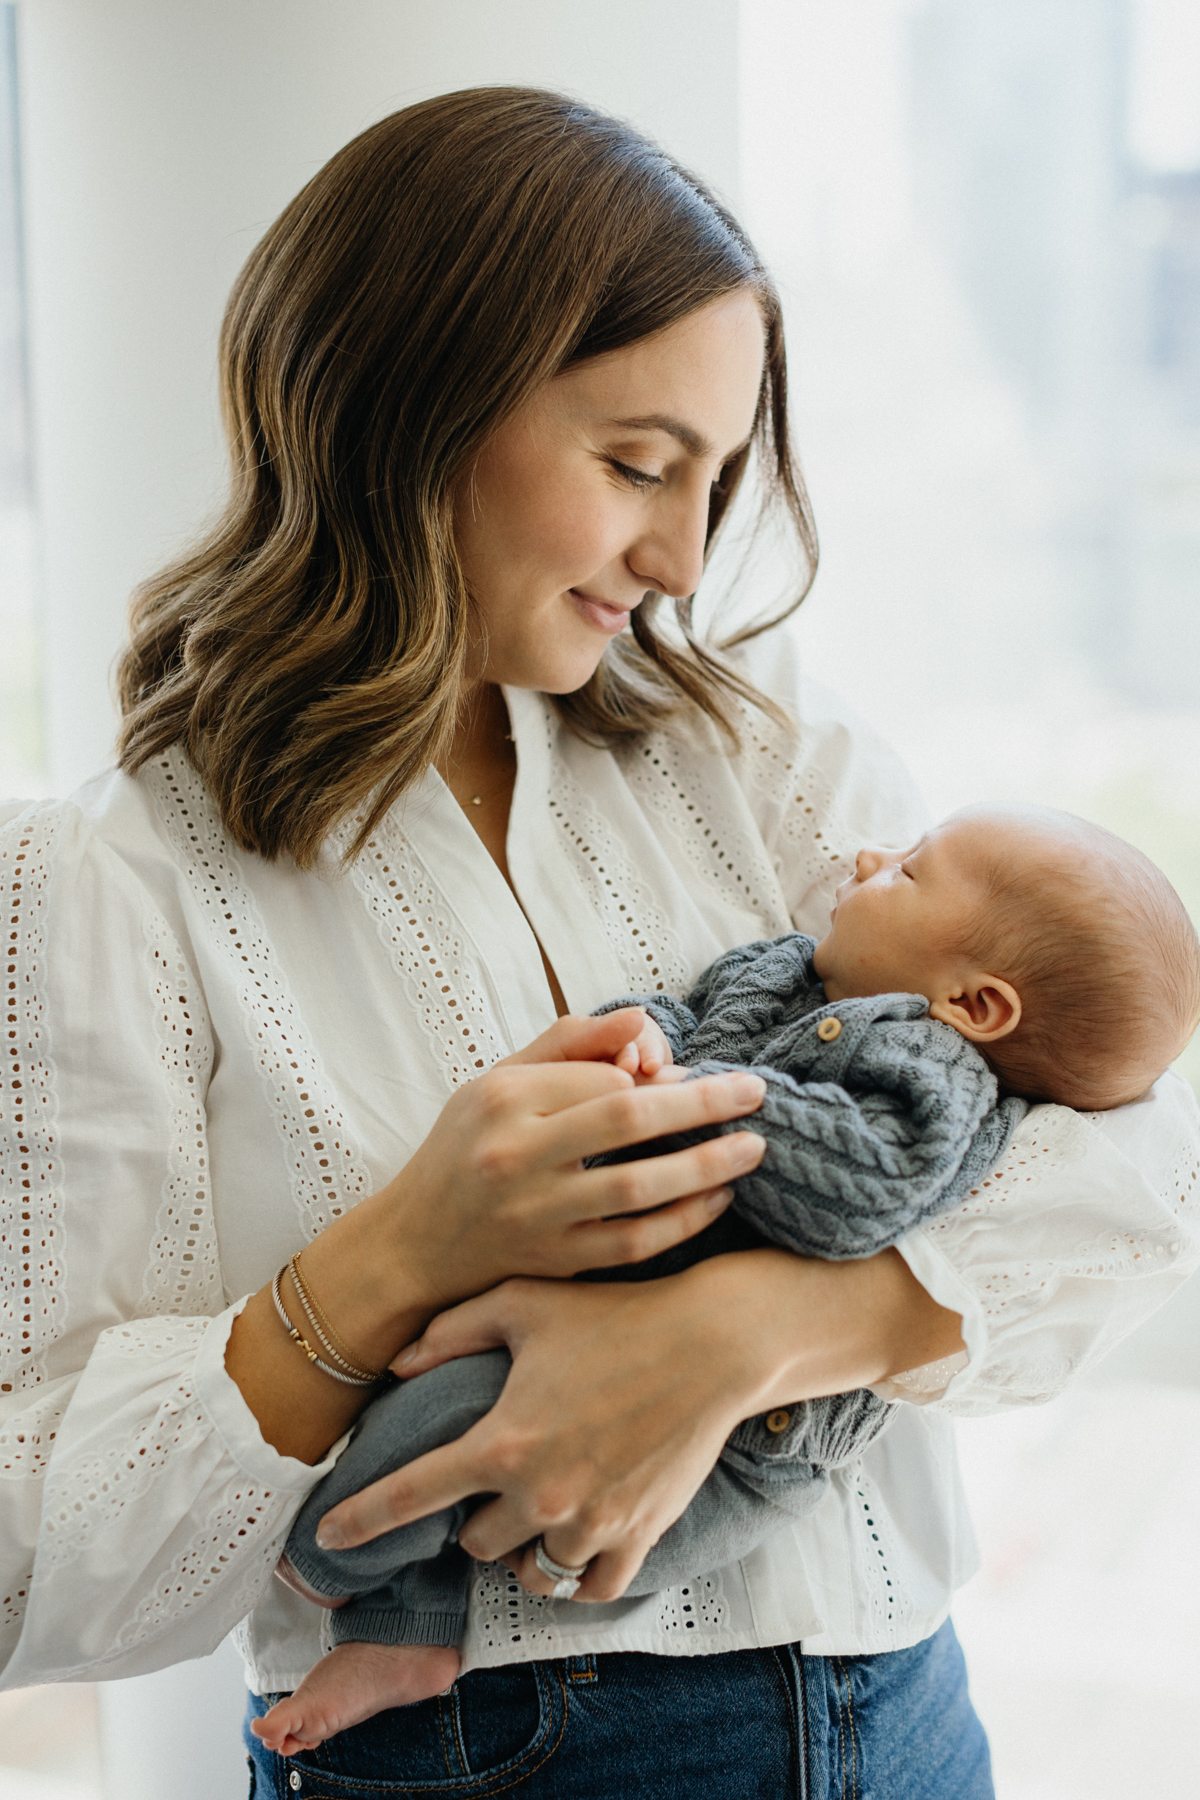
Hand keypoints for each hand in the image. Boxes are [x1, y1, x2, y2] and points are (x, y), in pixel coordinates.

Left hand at [311, 1249, 965, 1592]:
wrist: (712, 1342)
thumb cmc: (615, 1315)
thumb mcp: (525, 1304)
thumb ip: (453, 1332)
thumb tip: (397, 1364)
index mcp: (501, 1441)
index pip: (409, 1495)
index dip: (358, 1520)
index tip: (324, 1539)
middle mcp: (540, 1494)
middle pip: (474, 1543)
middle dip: (472, 1519)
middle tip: (489, 1486)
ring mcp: (590, 1522)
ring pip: (529, 1570)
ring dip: (522, 1548)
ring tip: (532, 1514)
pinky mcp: (638, 1535)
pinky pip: (588, 1588)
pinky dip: (572, 1573)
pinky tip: (572, 1542)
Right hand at [375, 1012, 765, 1309]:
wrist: (412, 1243)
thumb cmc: (465, 1148)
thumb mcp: (498, 1080)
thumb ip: (569, 1044)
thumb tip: (644, 1020)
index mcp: (502, 1099)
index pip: (599, 1076)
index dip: (655, 1075)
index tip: (692, 1076)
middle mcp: (515, 1155)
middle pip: (627, 1118)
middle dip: (703, 1102)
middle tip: (755, 1091)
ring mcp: (535, 1215)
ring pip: (638, 1187)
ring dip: (706, 1165)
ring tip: (752, 1147)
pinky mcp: (553, 1263)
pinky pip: (634, 1242)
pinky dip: (683, 1221)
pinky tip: (717, 1198)